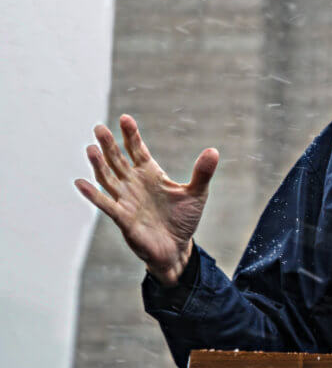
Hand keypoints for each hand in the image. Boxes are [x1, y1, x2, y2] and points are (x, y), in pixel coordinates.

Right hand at [75, 114, 218, 285]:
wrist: (177, 248)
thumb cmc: (184, 219)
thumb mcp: (197, 193)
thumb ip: (202, 173)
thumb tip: (213, 151)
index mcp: (151, 174)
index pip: (137, 150)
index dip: (131, 135)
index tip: (125, 119)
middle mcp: (134, 184)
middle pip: (118, 160)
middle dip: (109, 145)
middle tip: (99, 128)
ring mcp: (126, 200)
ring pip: (108, 179)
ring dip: (99, 165)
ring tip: (91, 148)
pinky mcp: (123, 219)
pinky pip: (106, 204)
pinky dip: (93, 194)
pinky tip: (81, 183)